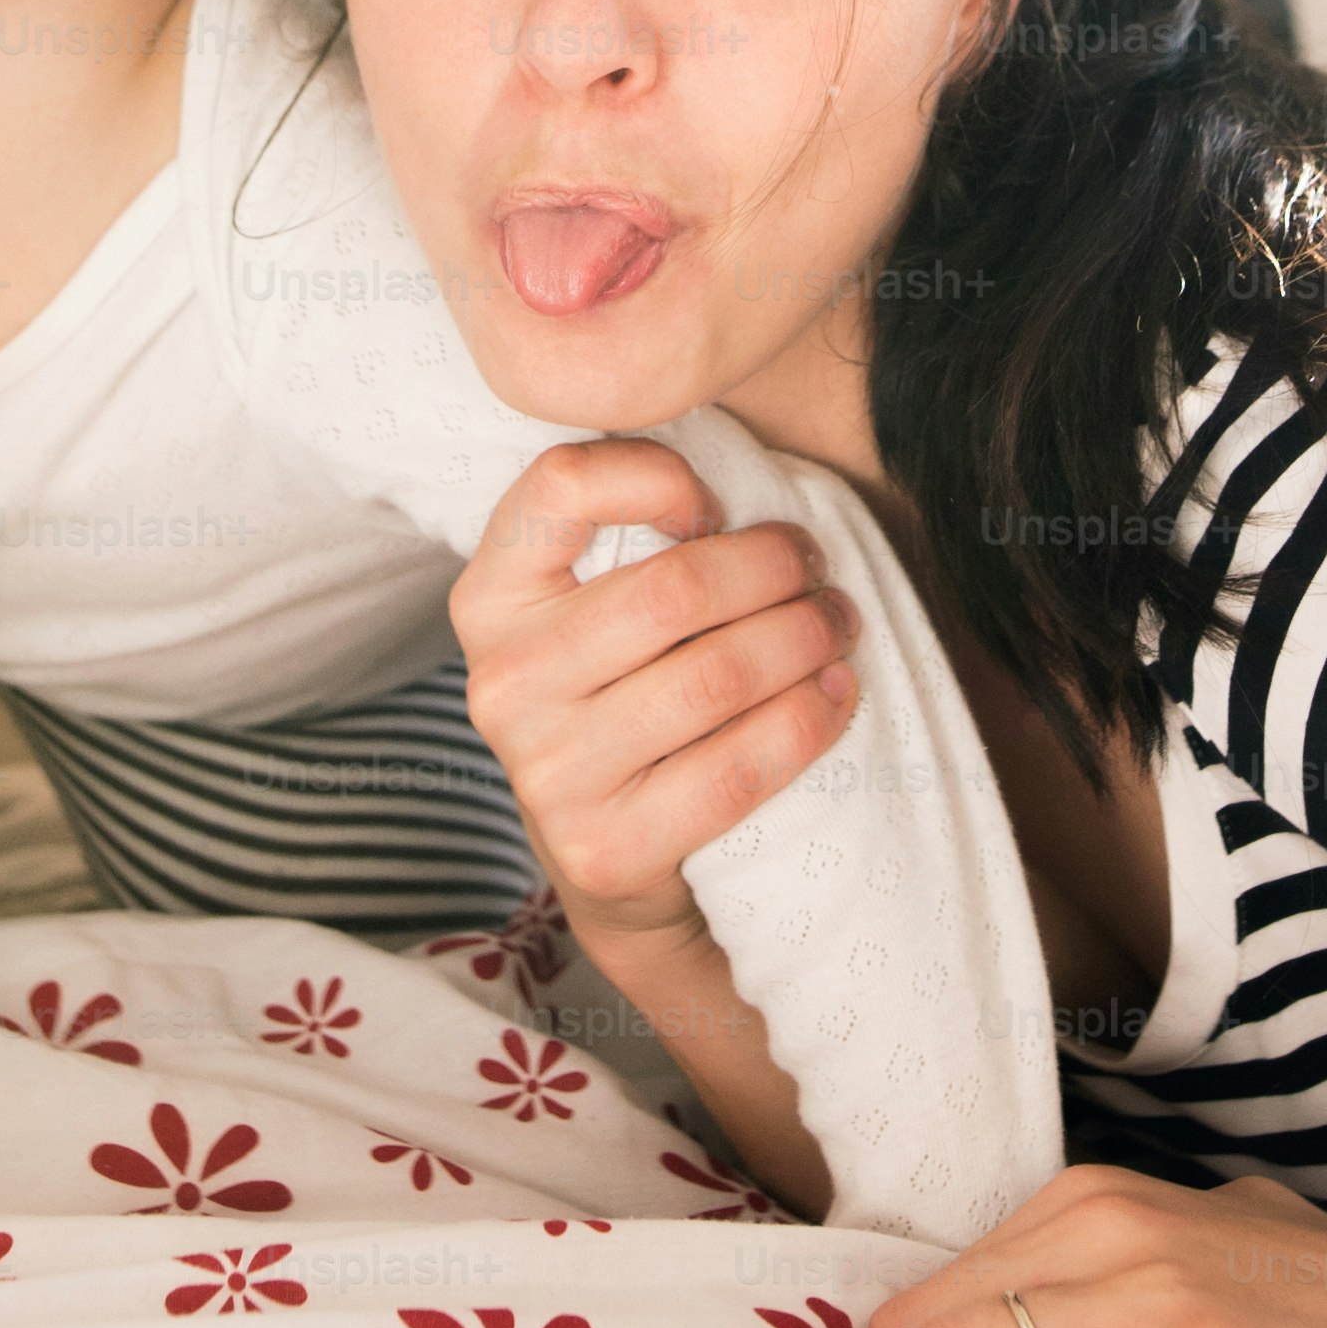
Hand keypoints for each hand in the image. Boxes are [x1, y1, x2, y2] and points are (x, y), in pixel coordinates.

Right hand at [449, 434, 857, 955]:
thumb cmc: (619, 691)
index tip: (710, 506)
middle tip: (817, 569)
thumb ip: (630, 538)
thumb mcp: (591, 605)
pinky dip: (803, 721)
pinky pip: (733, 770)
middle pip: (671, 590)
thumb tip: (747, 485)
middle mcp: (502, 682)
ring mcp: (547, 773)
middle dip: (772, 569)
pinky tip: (834, 694)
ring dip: (803, 640)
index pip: (561, 486)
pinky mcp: (605, 847)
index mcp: (490, 598)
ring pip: (714, 678)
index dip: (655, 475)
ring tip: (836, 624)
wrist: (606, 852)